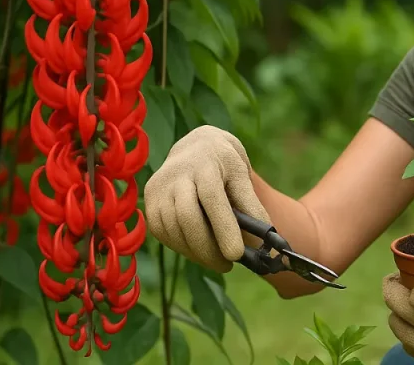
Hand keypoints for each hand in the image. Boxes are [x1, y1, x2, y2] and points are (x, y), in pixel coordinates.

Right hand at [144, 125, 270, 272]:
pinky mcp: (149, 203)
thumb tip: (264, 239)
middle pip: (187, 217)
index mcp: (205, 164)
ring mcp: (158, 188)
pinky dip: (181, 247)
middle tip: (227, 265)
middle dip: (208, 248)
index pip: (212, 198)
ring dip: (195, 252)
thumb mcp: (241, 175)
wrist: (195, 147)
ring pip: (173, 229)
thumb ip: (251, 205)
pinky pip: (162, 232)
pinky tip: (198, 250)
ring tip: (216, 260)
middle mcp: (177, 174)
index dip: (224, 228)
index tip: (237, 255)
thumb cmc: (224, 165)